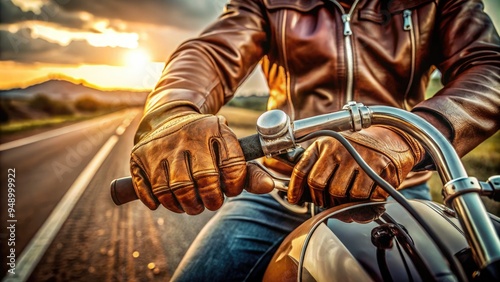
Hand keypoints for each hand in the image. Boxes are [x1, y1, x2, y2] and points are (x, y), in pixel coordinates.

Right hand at [130, 109, 273, 214]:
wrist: (168, 117)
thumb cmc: (205, 143)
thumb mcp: (228, 148)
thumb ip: (249, 171)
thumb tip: (269, 186)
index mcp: (215, 129)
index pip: (232, 166)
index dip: (234, 186)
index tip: (230, 190)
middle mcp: (187, 134)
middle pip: (203, 181)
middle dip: (210, 201)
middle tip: (210, 203)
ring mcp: (161, 145)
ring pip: (174, 189)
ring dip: (184, 206)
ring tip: (191, 205)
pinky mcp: (140, 155)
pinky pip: (148, 189)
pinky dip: (158, 202)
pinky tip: (166, 200)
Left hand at [287, 126, 424, 206]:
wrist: (394, 137)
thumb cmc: (358, 148)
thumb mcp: (332, 148)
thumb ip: (314, 166)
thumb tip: (297, 194)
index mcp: (326, 144)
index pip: (303, 170)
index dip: (295, 188)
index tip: (294, 199)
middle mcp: (342, 149)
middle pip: (321, 186)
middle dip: (323, 199)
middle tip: (330, 201)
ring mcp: (362, 159)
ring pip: (343, 195)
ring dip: (346, 202)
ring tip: (350, 197)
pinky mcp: (382, 169)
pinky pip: (367, 199)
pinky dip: (366, 203)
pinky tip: (367, 194)